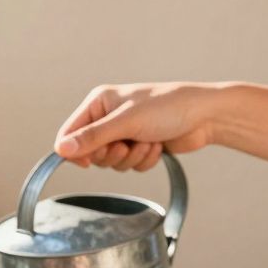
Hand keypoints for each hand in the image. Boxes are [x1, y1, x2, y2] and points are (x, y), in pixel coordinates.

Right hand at [54, 82, 220, 169]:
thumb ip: (92, 137)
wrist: (207, 116)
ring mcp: (123, 132)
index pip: (69, 133)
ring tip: (148, 143)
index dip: (75, 152)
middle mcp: (107, 117)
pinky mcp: (138, 145)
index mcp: (99, 102)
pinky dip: (143, 160)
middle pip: (89, 152)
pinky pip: (128, 165)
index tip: (88, 161)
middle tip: (125, 146)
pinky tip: (157, 147)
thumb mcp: (126, 122)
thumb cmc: (170, 107)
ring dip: (130, 158)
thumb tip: (60, 150)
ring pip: (110, 162)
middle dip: (110, 155)